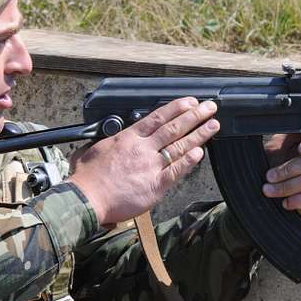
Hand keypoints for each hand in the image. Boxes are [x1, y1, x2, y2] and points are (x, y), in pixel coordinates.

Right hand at [68, 97, 218, 225]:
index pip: (157, 118)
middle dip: (194, 116)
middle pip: (174, 128)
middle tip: (210, 107)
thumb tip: (108, 140)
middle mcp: (143, 149)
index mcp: (129, 138)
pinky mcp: (155, 185)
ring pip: (179, 146)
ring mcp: (151, 166)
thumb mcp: (94, 150)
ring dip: (199, 134)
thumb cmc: (87, 178)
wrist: (86, 198)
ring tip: (213, 125)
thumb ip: (108, 143)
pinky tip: (200, 152)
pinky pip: (176, 171)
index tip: (190, 101)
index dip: (176, 108)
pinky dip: (189, 161)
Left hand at [262, 133, 300, 220]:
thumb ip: (288, 132)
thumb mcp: (278, 144)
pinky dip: (295, 201)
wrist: (265, 190)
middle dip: (287, 170)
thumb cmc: (275, 163)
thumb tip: (287, 117)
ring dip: (284, 187)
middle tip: (269, 176)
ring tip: (267, 189)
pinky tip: (284, 202)